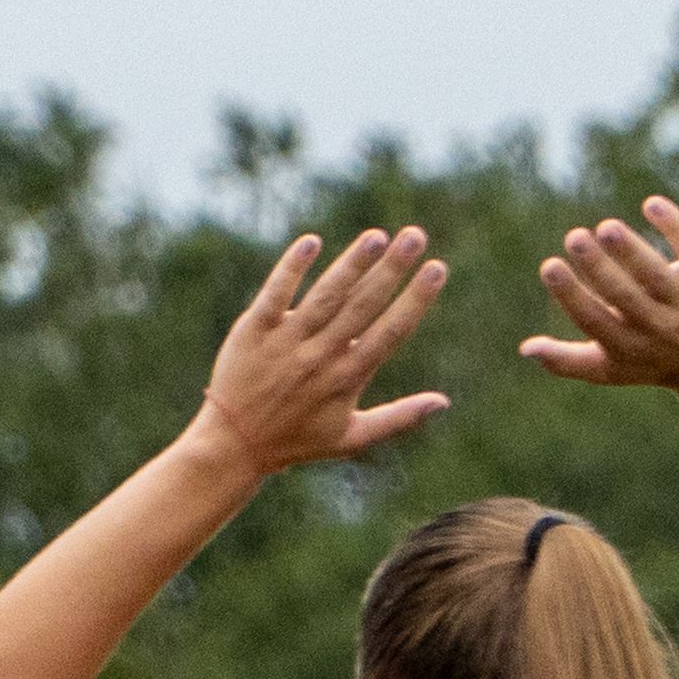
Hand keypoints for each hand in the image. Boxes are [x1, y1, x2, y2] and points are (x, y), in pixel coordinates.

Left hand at [191, 228, 453, 478]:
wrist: (234, 444)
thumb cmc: (297, 440)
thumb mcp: (352, 437)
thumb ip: (399, 418)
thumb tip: (444, 403)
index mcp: (346, 378)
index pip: (389, 332)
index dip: (415, 300)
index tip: (436, 268)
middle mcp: (319, 357)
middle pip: (362, 306)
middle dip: (392, 269)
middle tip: (416, 235)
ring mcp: (286, 342)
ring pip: (325, 296)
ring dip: (351, 264)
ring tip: (376, 236)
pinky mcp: (254, 330)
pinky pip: (275, 293)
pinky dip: (292, 268)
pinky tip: (312, 242)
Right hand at [524, 196, 678, 397]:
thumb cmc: (649, 363)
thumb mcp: (608, 369)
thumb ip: (565, 361)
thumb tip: (525, 348)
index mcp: (627, 347)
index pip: (594, 321)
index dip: (571, 294)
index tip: (550, 265)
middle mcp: (658, 328)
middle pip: (625, 296)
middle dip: (598, 267)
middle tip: (574, 237)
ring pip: (656, 274)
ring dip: (630, 249)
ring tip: (606, 228)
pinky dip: (675, 226)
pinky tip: (651, 205)